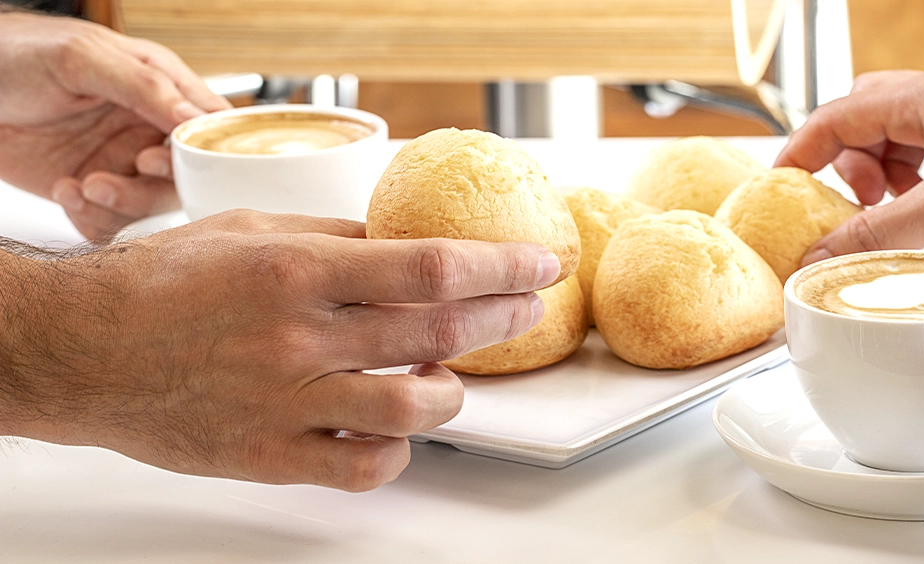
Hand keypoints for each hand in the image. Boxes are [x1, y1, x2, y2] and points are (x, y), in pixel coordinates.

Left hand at [0, 12, 229, 240]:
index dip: (198, 153)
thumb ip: (145, 87)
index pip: (209, 128)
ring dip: (119, 205)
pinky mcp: (90, 191)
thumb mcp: (83, 58)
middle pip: (184, 178)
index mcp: (159, 88)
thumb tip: (195, 120)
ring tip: (84, 185)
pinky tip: (65, 191)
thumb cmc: (15, 54)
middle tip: (120, 174)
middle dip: (151, 188)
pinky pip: (112, 224)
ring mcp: (119, 162)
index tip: (158, 158)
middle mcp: (145, 129)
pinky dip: (92, 220)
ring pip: (149, 207)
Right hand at [0, 210, 559, 490]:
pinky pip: (362, 468)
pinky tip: (399, 430)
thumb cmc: (163, 283)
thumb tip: (404, 241)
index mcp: (298, 270)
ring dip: (453, 392)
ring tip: (451, 375)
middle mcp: (299, 337)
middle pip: (438, 334)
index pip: (431, 267)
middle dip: (503, 318)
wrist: (84, 349)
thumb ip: (335, 235)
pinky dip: (398, 452)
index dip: (500, 265)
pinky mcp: (270, 456)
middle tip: (526, 307)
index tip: (540, 262)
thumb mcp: (251, 227)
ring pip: (413, 411)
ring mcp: (287, 403)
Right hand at [776, 70, 923, 264]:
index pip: (835, 116)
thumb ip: (878, 234)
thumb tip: (824, 256)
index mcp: (923, 97)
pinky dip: (909, 195)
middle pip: (860, 127)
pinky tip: (921, 224)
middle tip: (845, 208)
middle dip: (844, 170)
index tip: (781, 188)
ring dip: (878, 185)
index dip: (801, 153)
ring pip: (893, 147)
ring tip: (886, 219)